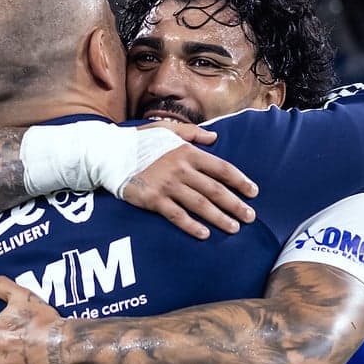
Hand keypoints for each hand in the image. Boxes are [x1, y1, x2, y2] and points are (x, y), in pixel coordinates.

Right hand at [127, 121, 257, 239]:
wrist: (110, 154)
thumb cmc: (140, 142)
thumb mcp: (168, 130)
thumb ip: (193, 134)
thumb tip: (214, 138)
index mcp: (188, 152)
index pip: (221, 168)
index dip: (240, 181)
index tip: (253, 192)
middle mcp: (181, 169)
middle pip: (215, 190)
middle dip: (235, 204)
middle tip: (250, 217)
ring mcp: (168, 186)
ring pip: (200, 204)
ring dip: (219, 218)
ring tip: (234, 228)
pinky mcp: (154, 200)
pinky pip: (177, 215)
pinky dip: (192, 225)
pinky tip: (204, 234)